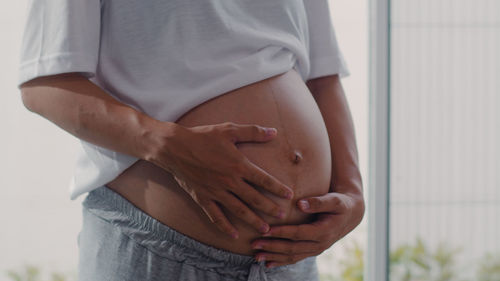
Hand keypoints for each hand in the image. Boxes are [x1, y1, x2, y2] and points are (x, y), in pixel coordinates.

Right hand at [147, 121, 293, 238]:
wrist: (174, 148)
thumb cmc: (203, 136)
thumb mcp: (229, 130)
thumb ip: (253, 132)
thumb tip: (274, 132)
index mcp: (238, 165)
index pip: (263, 179)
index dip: (278, 188)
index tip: (289, 195)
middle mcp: (230, 181)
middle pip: (254, 199)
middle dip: (270, 208)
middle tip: (282, 217)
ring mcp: (216, 192)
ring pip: (239, 210)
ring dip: (253, 221)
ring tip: (265, 229)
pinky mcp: (203, 198)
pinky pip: (216, 216)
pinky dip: (225, 227)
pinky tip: (234, 235)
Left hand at [251, 190, 364, 267]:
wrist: (351, 215)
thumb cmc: (341, 204)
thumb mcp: (334, 200)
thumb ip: (318, 202)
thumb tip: (300, 203)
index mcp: (324, 231)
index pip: (298, 233)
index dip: (282, 232)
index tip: (266, 230)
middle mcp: (320, 244)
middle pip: (292, 248)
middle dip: (272, 247)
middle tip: (254, 244)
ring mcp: (316, 250)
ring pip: (292, 256)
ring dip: (273, 257)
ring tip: (256, 257)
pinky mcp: (312, 251)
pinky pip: (295, 259)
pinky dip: (281, 262)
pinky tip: (267, 264)